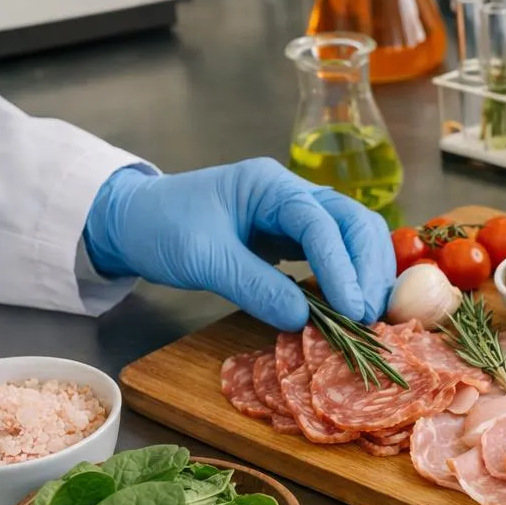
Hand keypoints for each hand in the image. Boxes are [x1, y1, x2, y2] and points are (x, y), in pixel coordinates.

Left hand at [83, 160, 395, 330]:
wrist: (133, 221)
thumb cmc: (160, 227)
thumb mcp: (203, 259)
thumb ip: (254, 286)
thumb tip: (304, 319)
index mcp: (270, 185)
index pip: (321, 223)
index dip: (342, 267)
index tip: (352, 308)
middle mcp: (293, 193)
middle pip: (355, 222)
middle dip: (369, 268)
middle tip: (372, 316)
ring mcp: (297, 213)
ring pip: (354, 236)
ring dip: (367, 274)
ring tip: (370, 315)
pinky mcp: (294, 236)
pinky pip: (337, 253)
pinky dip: (350, 278)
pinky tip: (353, 305)